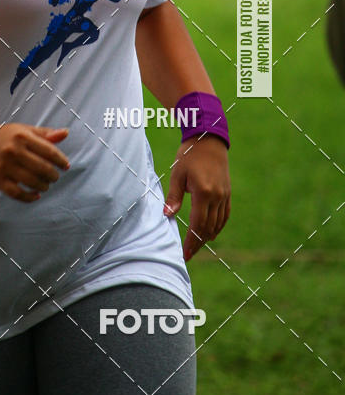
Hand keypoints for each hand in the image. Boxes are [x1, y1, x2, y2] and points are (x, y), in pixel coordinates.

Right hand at [0, 123, 69, 202]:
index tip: (65, 166)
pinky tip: (35, 195)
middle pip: (43, 168)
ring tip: (45, 185)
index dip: (61, 161)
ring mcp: (4, 165)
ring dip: (43, 186)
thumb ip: (44, 134)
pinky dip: (29, 197)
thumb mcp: (22, 130)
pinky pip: (17, 193)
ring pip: (32, 182)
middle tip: (55, 177)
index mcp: (22, 136)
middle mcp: (14, 150)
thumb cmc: (1, 135)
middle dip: (53, 176)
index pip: (49, 151)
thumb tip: (65, 133)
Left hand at [163, 135, 230, 260]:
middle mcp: (217, 196)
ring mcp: (224, 195)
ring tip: (197, 245)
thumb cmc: (189, 155)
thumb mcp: (177, 174)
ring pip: (218, 223)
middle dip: (198, 242)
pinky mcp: (228, 192)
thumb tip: (167, 216)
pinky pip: (225, 214)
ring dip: (208, 236)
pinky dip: (219, 226)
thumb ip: (174, 196)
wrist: (208, 140)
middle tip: (189, 254)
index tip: (185, 253)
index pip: (197, 224)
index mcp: (203, 192)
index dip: (191, 240)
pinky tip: (211, 233)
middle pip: (208, 227)